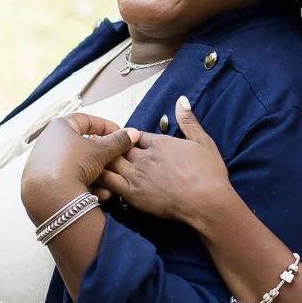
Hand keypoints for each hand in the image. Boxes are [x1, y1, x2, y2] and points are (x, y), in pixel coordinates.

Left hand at [21, 112, 137, 223]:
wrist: (50, 194)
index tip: (121, 136)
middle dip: (102, 154)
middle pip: (82, 144)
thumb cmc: (74, 163)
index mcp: (60, 126)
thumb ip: (119, 141)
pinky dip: (84, 184)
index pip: (87, 120)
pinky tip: (97, 193)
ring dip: (96, 173)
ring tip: (108, 182)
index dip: (107, 127)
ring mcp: (45, 162)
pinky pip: (69, 178)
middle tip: (115, 160)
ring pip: (78, 164)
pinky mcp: (44, 181)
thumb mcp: (102, 151)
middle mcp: (49, 141)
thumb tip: (133, 133)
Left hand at [96, 96, 232, 226]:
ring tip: (92, 160)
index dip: (129, 138)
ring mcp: (136, 175)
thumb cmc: (209, 173)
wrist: (207, 202)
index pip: (135, 135)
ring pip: (110, 161)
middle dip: (111, 147)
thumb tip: (181, 100)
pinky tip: (93, 177)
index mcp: (159, 143)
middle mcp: (144, 156)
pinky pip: (108, 181)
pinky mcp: (131, 193)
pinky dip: (99, 176)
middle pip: (119, 147)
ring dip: (102, 159)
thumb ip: (188, 120)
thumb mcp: (203, 141)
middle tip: (102, 149)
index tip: (126, 141)